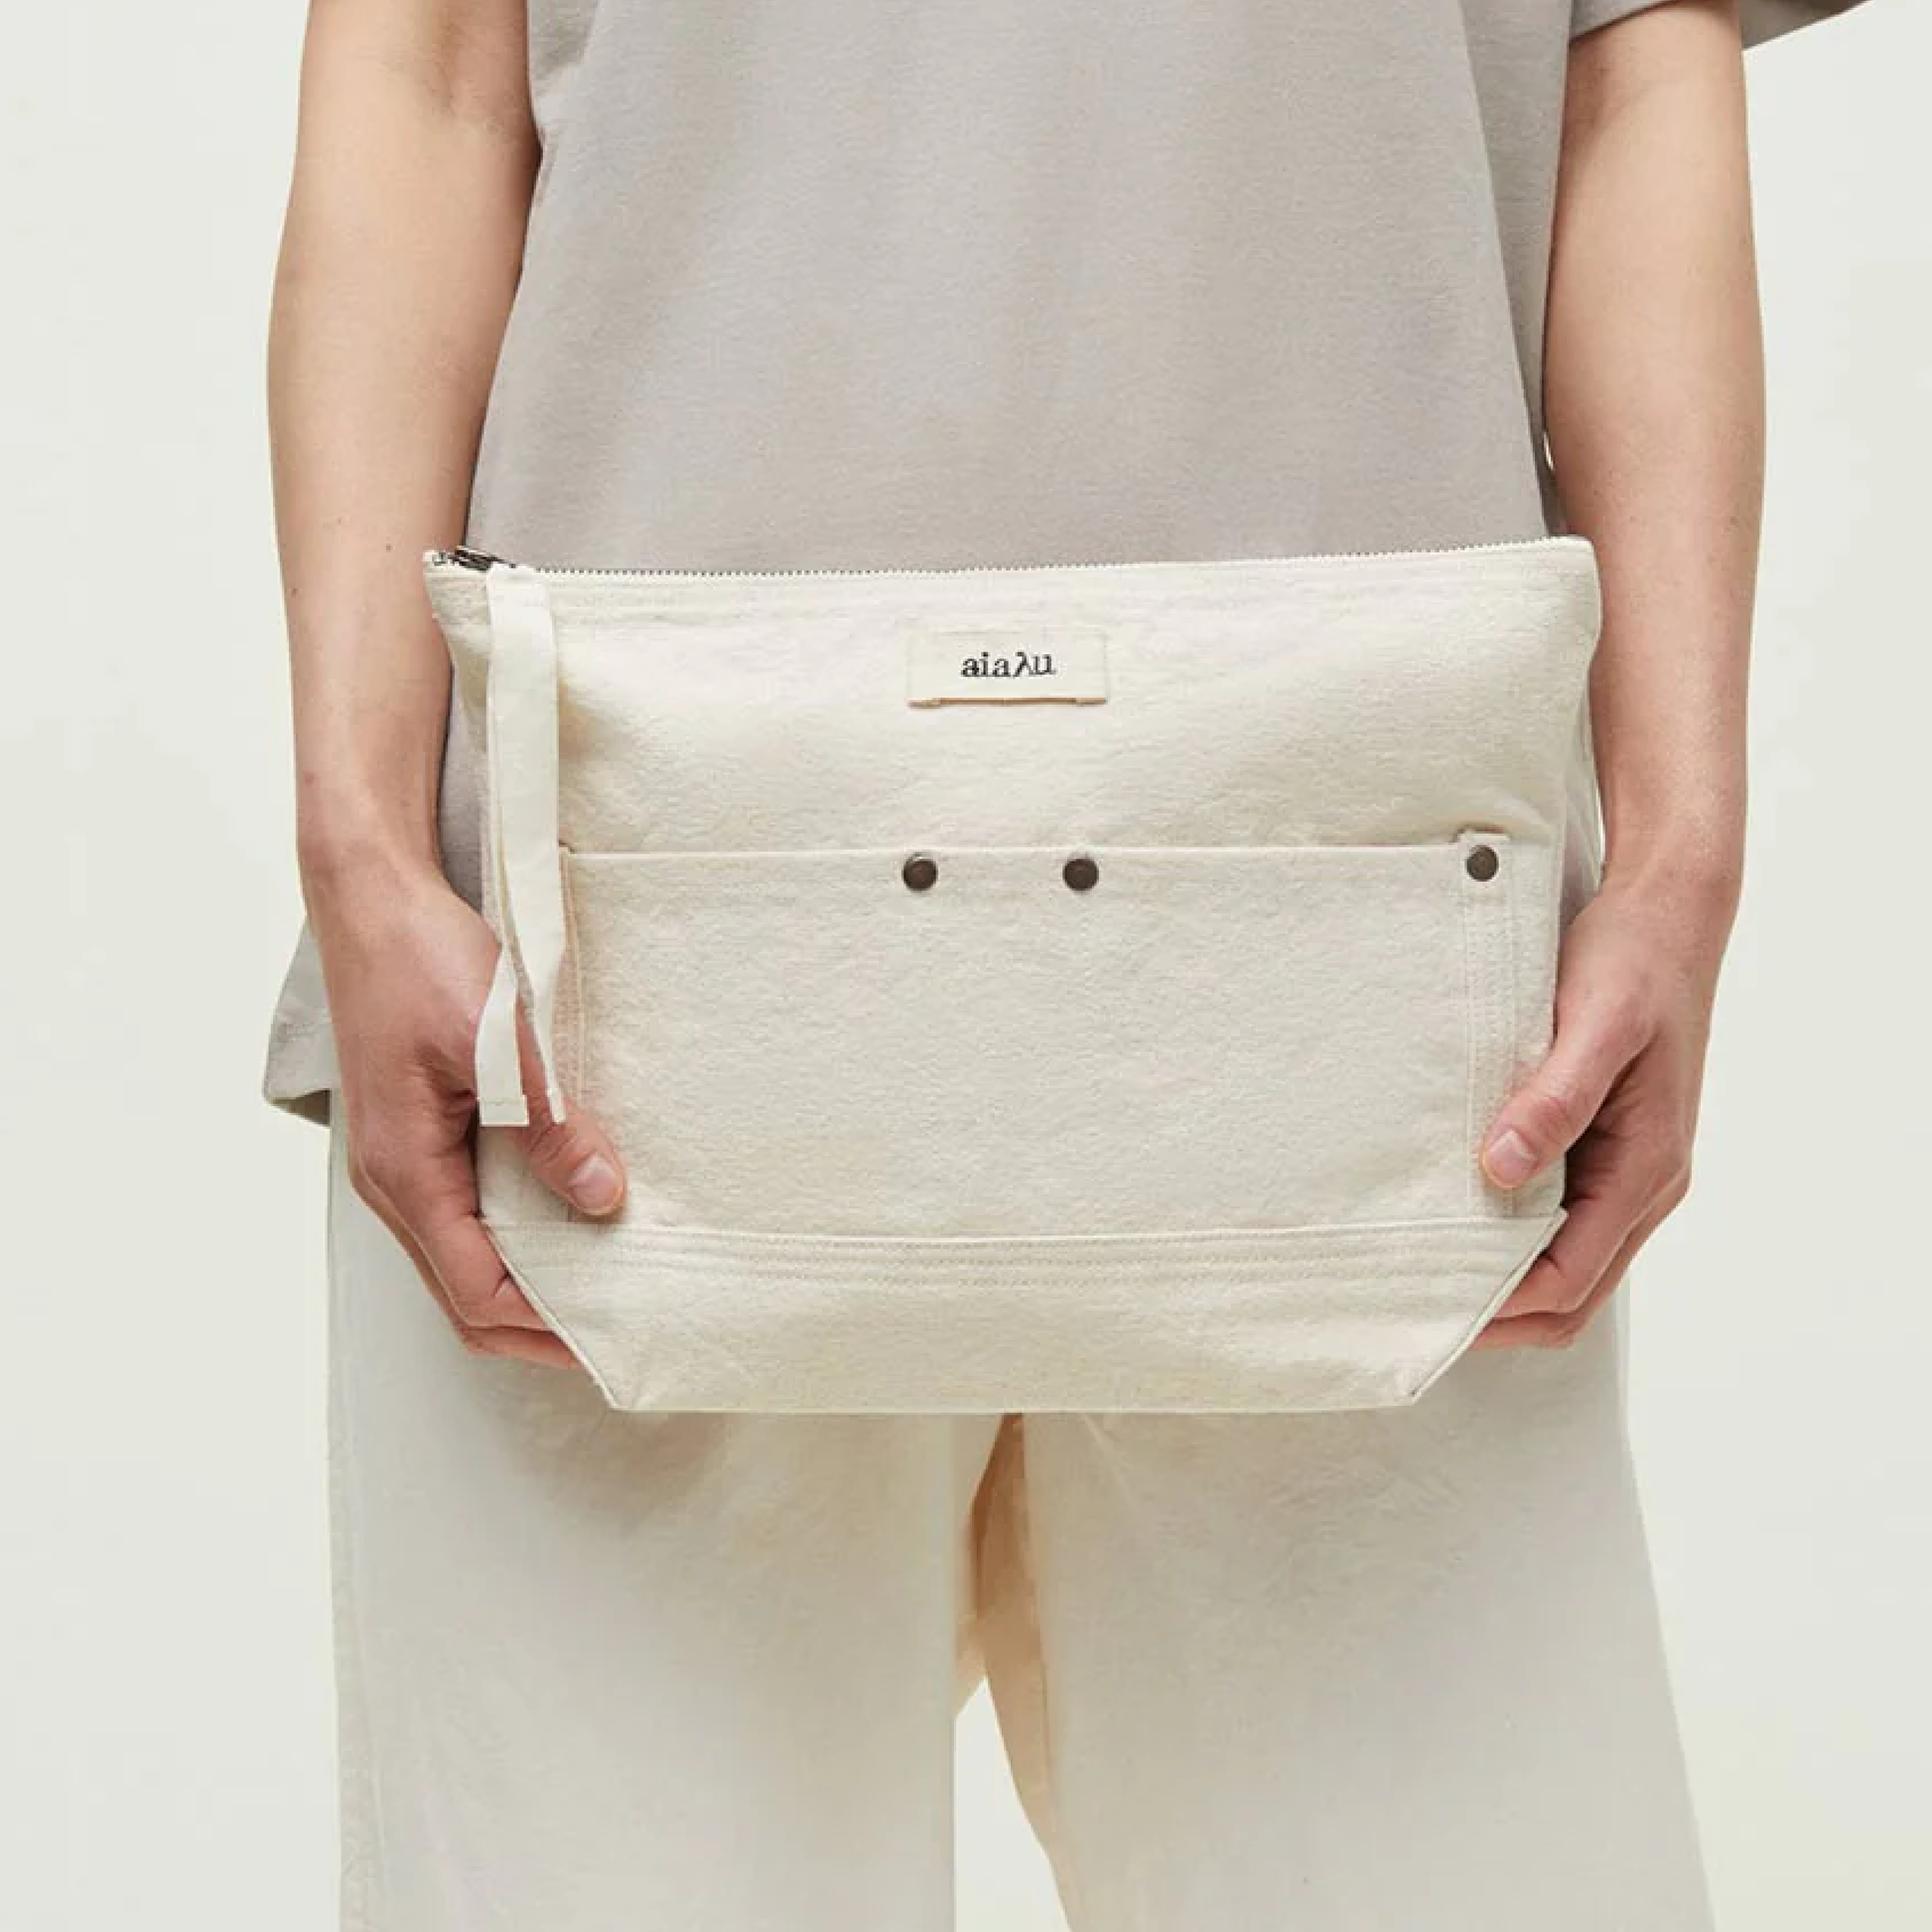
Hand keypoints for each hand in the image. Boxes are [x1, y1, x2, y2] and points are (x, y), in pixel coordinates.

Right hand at [310, 848, 627, 1368]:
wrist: (373, 901)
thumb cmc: (422, 961)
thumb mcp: (498, 1043)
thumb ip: (547, 1125)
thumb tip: (600, 1198)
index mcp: (407, 1173)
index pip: (476, 1292)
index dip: (543, 1328)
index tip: (610, 1337)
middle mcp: (396, 1183)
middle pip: (466, 1295)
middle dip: (539, 1325)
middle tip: (618, 1328)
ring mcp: (404, 1162)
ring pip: (465, 1257)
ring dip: (530, 1282)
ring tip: (605, 1282)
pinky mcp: (420, 1135)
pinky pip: (466, 1213)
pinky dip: (516, 1236)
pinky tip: (568, 1216)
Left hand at [1472, 864, 1736, 1349]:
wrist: (1667, 916)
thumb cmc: (1634, 962)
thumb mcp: (1594, 1024)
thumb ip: (1554, 1100)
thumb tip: (1501, 1170)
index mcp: (1648, 1166)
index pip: (1572, 1277)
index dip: (1504, 1307)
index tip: (1435, 1313)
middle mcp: (1645, 1182)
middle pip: (1572, 1291)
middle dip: (1501, 1314)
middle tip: (1415, 1312)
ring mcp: (1629, 1168)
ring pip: (1569, 1261)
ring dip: (1506, 1280)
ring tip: (1428, 1277)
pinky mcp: (1607, 1146)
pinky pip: (1563, 1216)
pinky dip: (1516, 1236)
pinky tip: (1461, 1218)